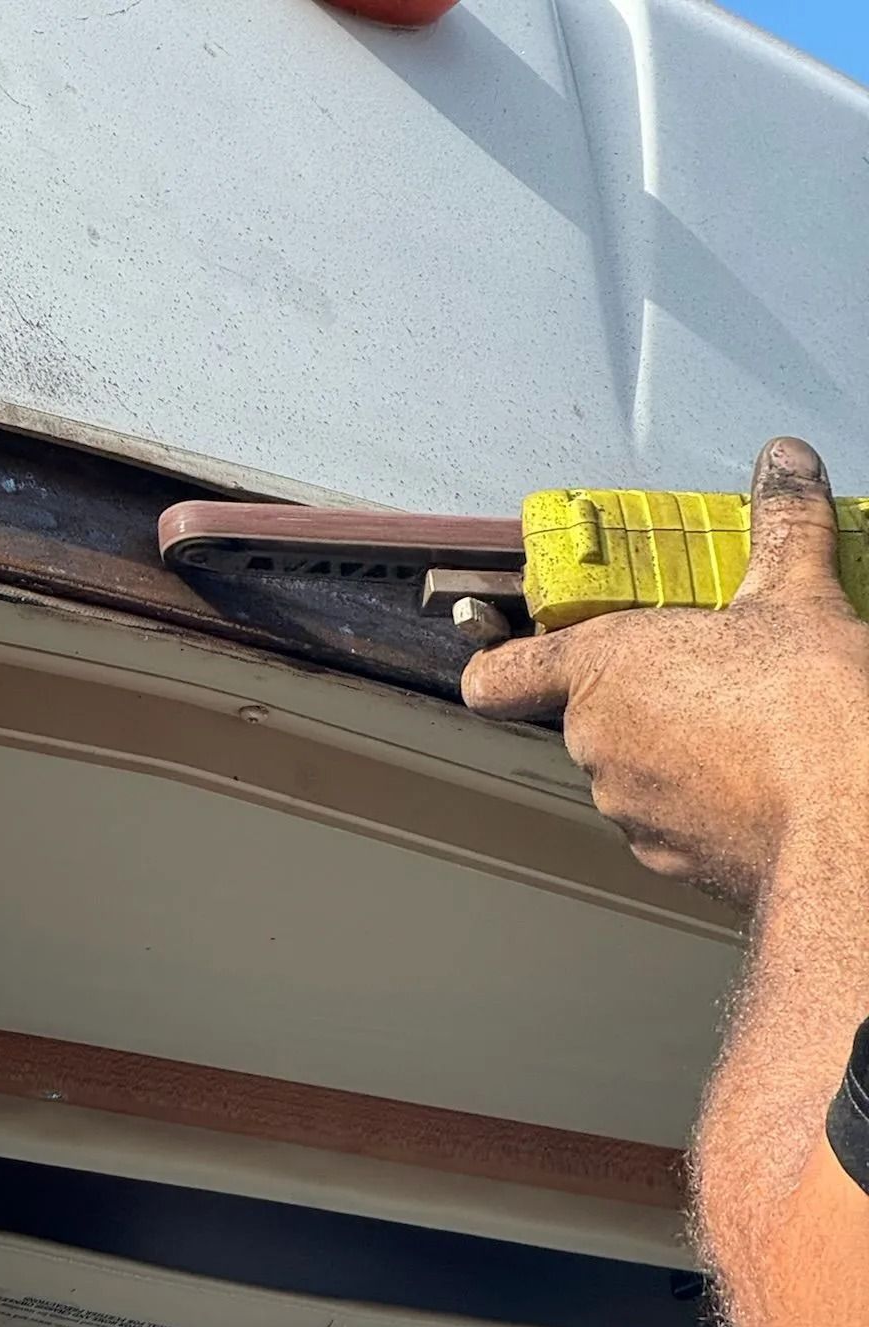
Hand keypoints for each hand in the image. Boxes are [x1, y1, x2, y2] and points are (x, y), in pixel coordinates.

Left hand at [462, 438, 868, 906]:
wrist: (847, 824)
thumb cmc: (808, 707)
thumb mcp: (800, 595)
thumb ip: (783, 526)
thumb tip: (784, 462)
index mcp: (601, 670)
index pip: (497, 677)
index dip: (501, 662)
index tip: (522, 647)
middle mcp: (595, 745)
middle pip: (588, 713)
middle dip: (642, 692)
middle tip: (707, 668)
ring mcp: (627, 810)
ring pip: (634, 767)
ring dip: (674, 746)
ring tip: (750, 723)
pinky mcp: (668, 859)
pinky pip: (672, 817)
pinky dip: (704, 798)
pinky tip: (762, 776)